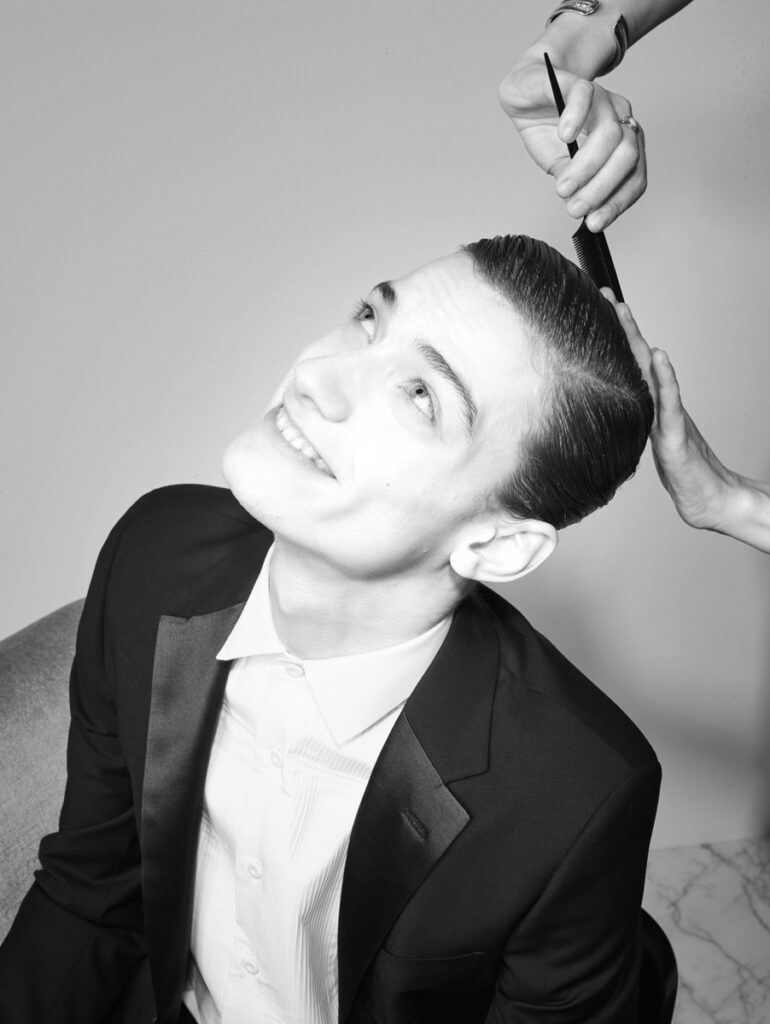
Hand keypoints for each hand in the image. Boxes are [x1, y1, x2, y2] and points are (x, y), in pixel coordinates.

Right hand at [499, 57, 645, 231]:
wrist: (527, 94)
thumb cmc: (548, 130)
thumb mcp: (562, 167)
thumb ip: (577, 186)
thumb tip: (584, 211)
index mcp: (622, 142)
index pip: (634, 175)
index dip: (618, 201)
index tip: (595, 223)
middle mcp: (618, 118)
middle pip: (627, 155)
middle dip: (602, 188)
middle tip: (576, 208)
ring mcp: (600, 98)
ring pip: (609, 132)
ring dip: (586, 167)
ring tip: (563, 187)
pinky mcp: (575, 82)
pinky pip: (584, 97)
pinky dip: (576, 119)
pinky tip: (564, 138)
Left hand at [605, 294, 738, 531]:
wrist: (704, 496)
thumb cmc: (676, 469)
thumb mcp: (639, 442)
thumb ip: (626, 423)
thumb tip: (596, 414)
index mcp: (645, 404)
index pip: (625, 365)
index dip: (611, 338)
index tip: (593, 310)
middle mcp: (657, 403)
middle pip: (636, 357)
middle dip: (620, 326)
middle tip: (604, 295)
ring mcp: (668, 415)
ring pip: (650, 371)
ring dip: (637, 340)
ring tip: (623, 313)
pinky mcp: (676, 434)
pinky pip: (670, 403)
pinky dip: (664, 379)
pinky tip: (659, 358)